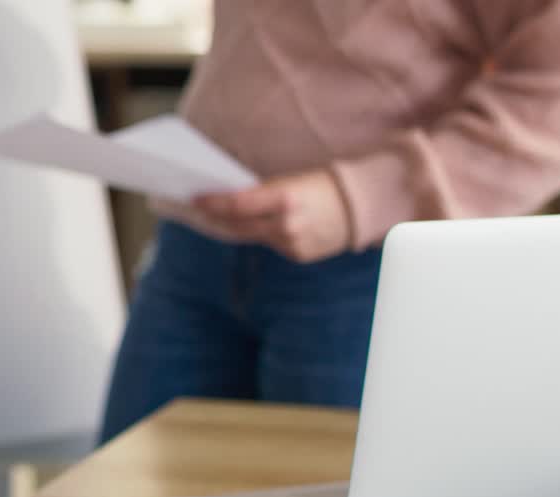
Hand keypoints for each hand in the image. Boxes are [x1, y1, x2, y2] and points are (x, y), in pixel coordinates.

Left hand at [157, 170, 353, 263]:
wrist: (365, 205)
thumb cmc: (326, 183)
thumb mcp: (294, 179)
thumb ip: (263, 192)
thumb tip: (228, 198)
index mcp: (287, 199)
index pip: (237, 204)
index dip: (212, 203)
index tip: (194, 199)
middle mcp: (288, 225)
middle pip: (238, 225)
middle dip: (214, 218)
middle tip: (194, 210)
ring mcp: (293, 244)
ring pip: (251, 237)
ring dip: (231, 228)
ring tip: (210, 218)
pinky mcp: (298, 255)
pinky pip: (269, 245)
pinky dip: (256, 235)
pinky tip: (242, 227)